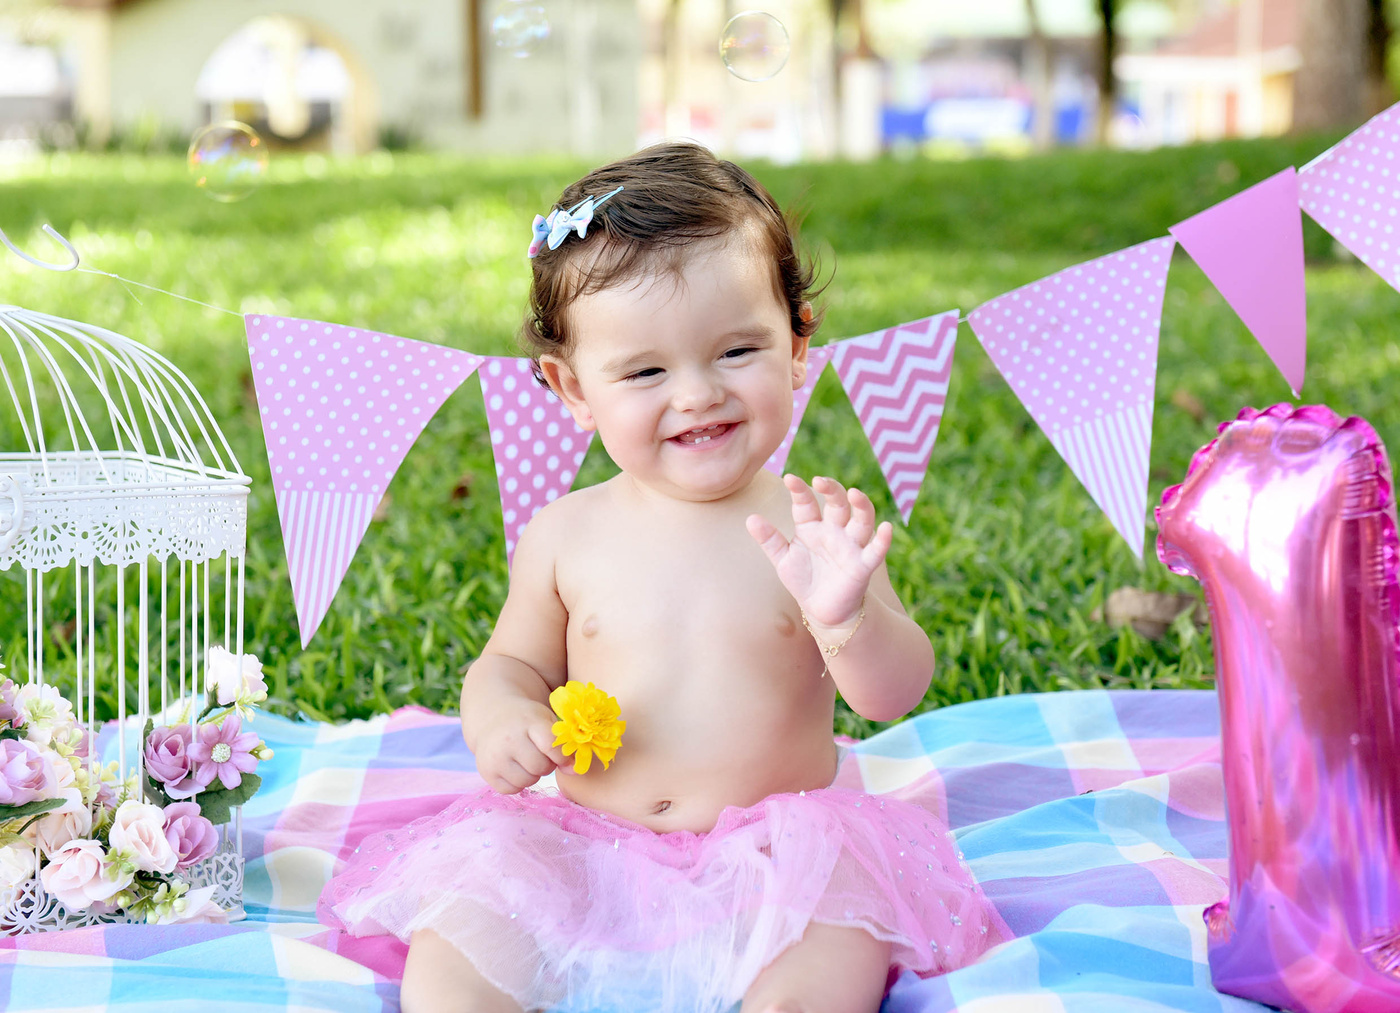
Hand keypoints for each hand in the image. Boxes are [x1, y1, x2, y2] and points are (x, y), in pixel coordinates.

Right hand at [470, 697, 565, 794]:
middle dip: (546, 765)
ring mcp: (495, 756)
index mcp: (527, 721)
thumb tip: (576, 771)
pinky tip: (515, 767)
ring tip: (527, 760)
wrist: (492, 717)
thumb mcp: (546, 722)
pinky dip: (518, 783)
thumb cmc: (527, 721)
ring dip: (533, 775)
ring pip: (527, 781)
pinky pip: (512, 790)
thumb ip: (564, 745)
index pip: (550, 745)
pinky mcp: (486, 771)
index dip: (561, 756)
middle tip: (541, 756)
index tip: (561, 757)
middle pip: (540, 767)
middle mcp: (508, 738)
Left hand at [746, 474, 892, 628]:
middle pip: (838, 504)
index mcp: (812, 526)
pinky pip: (876, 551)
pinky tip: (886, 528)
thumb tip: (750, 518)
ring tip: (855, 494)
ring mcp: (850, 546)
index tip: (789, 479)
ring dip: (861, 506)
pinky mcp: (863, 566)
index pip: (807, 503)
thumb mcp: (783, 559)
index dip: (800, 490)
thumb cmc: (804, 581)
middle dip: (831, 490)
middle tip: (820, 481)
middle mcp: (834, 531)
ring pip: (861, 520)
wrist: (822, 612)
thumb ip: (769, 539)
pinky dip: (883, 540)